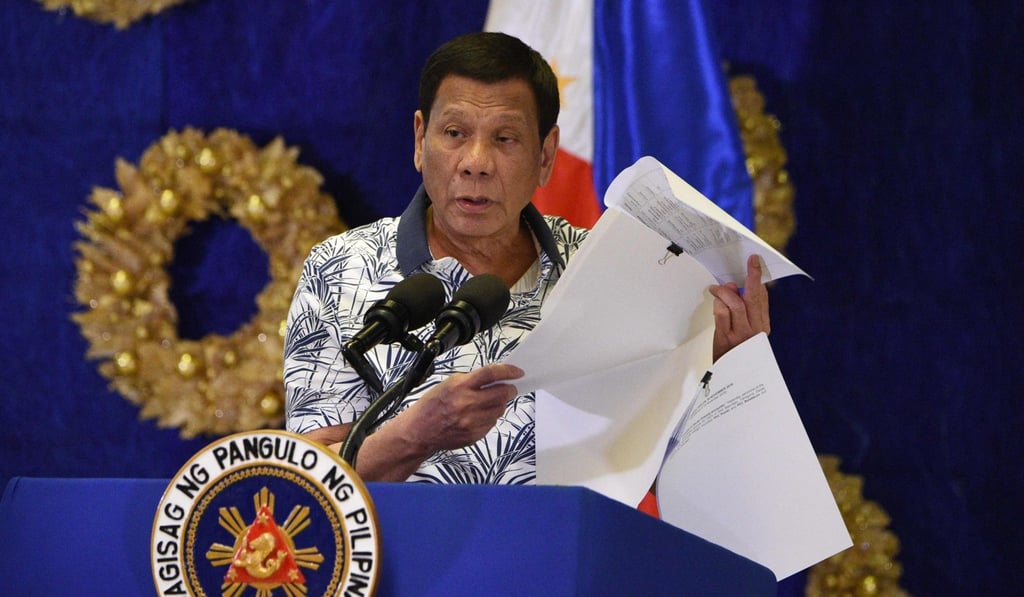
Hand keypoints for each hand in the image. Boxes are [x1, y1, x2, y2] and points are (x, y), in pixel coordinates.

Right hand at [402, 363, 523, 452]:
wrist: (419, 431)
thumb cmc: (432, 406)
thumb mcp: (448, 384)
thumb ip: (472, 381)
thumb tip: (495, 378)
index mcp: (459, 386)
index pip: (491, 374)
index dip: (508, 371)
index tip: (518, 372)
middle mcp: (467, 403)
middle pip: (502, 393)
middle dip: (510, 389)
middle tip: (510, 388)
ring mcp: (472, 421)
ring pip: (500, 409)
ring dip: (500, 404)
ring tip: (489, 402)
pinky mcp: (474, 434)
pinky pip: (492, 423)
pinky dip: (490, 417)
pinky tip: (479, 415)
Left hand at [709, 254, 770, 360]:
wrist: (733, 379)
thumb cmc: (738, 352)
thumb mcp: (746, 331)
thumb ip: (742, 309)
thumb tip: (736, 287)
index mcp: (762, 325)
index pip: (762, 298)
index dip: (758, 279)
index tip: (755, 263)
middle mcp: (755, 329)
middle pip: (754, 298)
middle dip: (752, 277)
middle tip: (750, 262)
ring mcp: (741, 334)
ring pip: (736, 304)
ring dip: (726, 292)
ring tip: (717, 289)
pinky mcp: (726, 339)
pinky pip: (722, 315)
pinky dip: (717, 304)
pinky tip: (714, 301)